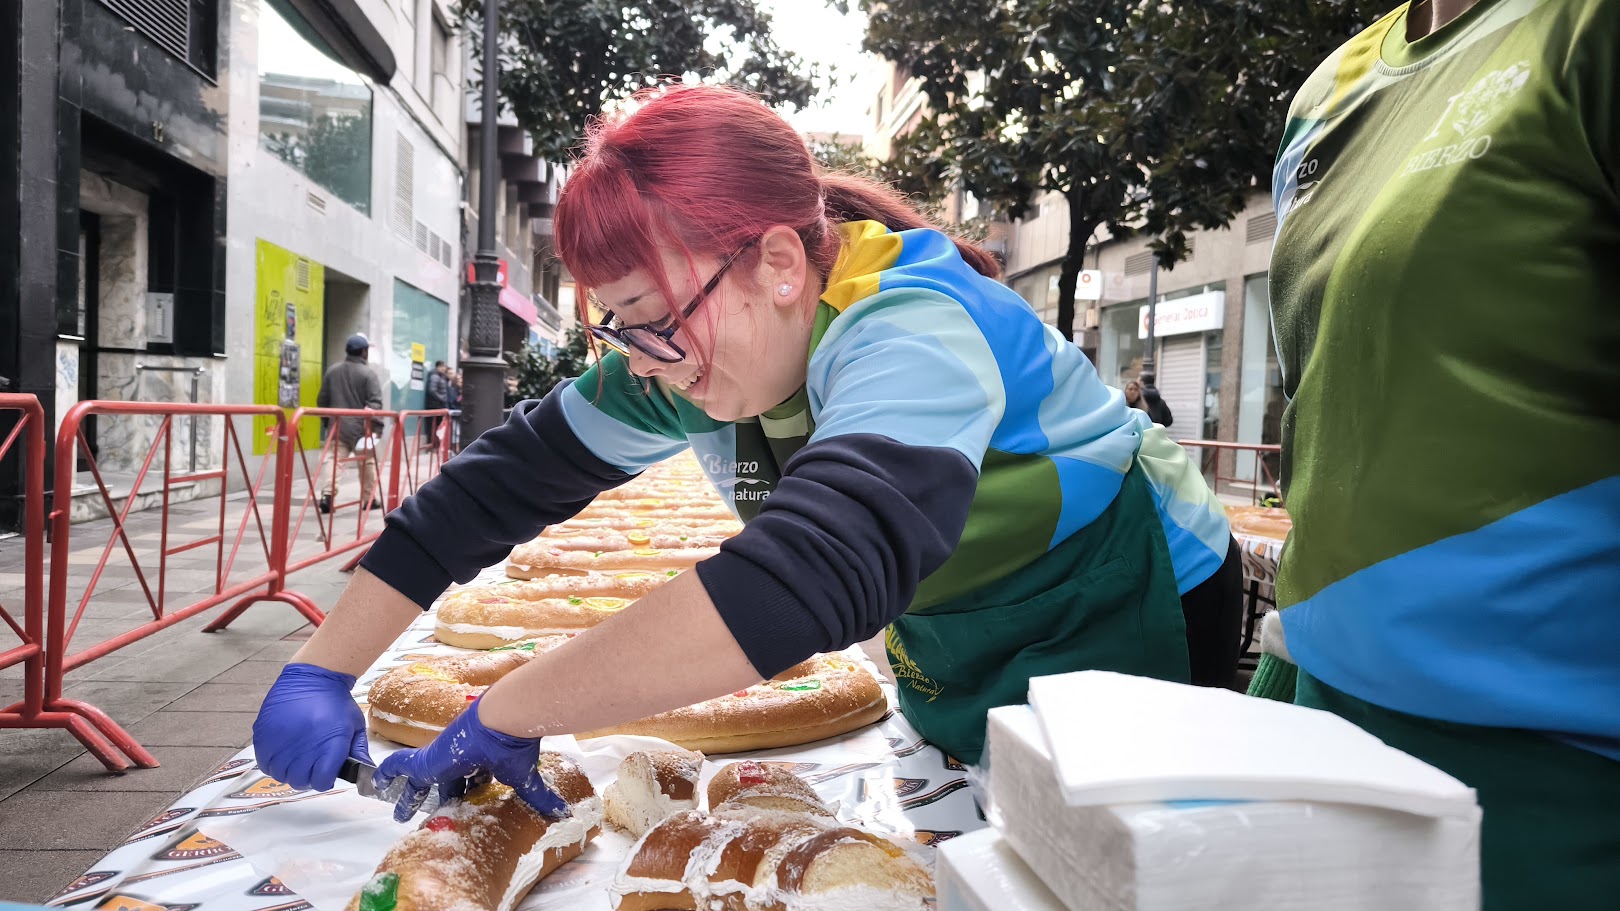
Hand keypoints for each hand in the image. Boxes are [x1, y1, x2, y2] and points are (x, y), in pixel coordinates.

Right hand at [253, 663, 370, 791]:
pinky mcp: (265, 734)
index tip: (325, 772)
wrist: (314, 676)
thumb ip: (358, 751)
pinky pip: (264, 762)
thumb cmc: (336, 703)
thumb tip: (365, 772)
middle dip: (306, 777)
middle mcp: (304, 746)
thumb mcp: (355, 725)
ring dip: (288, 771)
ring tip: (295, 759)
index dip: (324, 780)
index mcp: (330, 745)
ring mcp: (282, 741)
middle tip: (309, 766)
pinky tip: (281, 754)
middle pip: (299, 780)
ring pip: (280, 774)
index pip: (321, 781)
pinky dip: (271, 763)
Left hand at [372, 697, 567, 822]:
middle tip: (420, 813)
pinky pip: (400, 766)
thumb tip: (563, 812)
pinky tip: (377, 782)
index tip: (458, 806)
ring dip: (406, 795)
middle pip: (442, 784)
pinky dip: (389, 773)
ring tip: (395, 812)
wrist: (503, 721)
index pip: (468, 784)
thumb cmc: (515, 745)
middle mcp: (459, 761)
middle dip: (431, 799)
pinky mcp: (427, 759)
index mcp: (482, 764)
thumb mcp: (525, 778)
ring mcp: (442, 759)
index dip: (461, 796)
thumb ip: (539, 796)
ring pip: (418, 780)